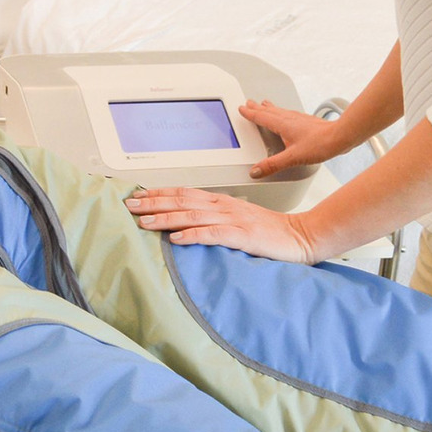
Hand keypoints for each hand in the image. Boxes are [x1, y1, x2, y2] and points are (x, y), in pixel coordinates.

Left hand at [125, 186, 318, 263]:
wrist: (301, 235)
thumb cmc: (269, 230)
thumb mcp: (237, 219)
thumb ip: (214, 218)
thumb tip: (187, 223)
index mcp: (221, 201)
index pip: (183, 192)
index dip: (159, 193)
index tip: (138, 195)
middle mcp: (223, 206)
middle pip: (182, 200)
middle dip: (153, 202)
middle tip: (130, 204)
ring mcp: (233, 219)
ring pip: (192, 215)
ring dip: (165, 218)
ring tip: (144, 221)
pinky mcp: (243, 235)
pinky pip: (213, 234)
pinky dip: (192, 235)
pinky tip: (176, 239)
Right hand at [240, 99, 343, 178]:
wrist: (340, 137)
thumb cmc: (320, 144)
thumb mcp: (292, 158)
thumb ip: (273, 165)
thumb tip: (256, 171)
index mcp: (282, 124)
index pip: (261, 117)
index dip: (250, 113)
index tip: (242, 108)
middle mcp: (290, 118)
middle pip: (269, 110)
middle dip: (258, 107)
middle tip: (249, 102)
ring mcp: (299, 119)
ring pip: (279, 110)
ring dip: (269, 108)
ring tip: (264, 104)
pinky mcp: (307, 121)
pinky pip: (289, 113)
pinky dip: (282, 112)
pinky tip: (287, 116)